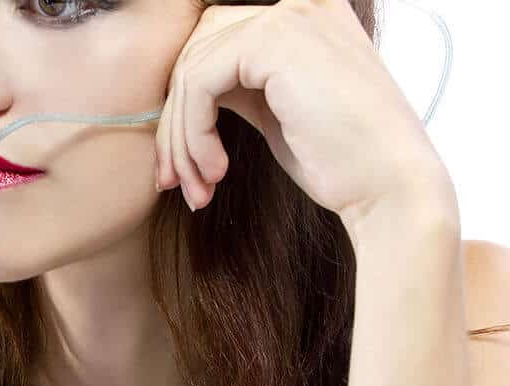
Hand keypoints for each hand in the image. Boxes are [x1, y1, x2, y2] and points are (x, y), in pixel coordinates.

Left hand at [155, 0, 449, 239]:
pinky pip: (199, 85)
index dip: (185, 105)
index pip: (213, 43)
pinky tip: (217, 172)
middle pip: (195, 52)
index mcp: (304, 16)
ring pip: (190, 72)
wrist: (389, 188)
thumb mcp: (277, 110)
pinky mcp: (274, 42)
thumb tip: (181, 89)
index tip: (182, 167)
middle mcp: (299, 4)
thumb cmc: (339, 162)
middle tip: (175, 181)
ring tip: (199, 187)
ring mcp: (288, 16)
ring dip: (182, 140)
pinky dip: (194, 135)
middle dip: (175, 123)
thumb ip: (239, 85)